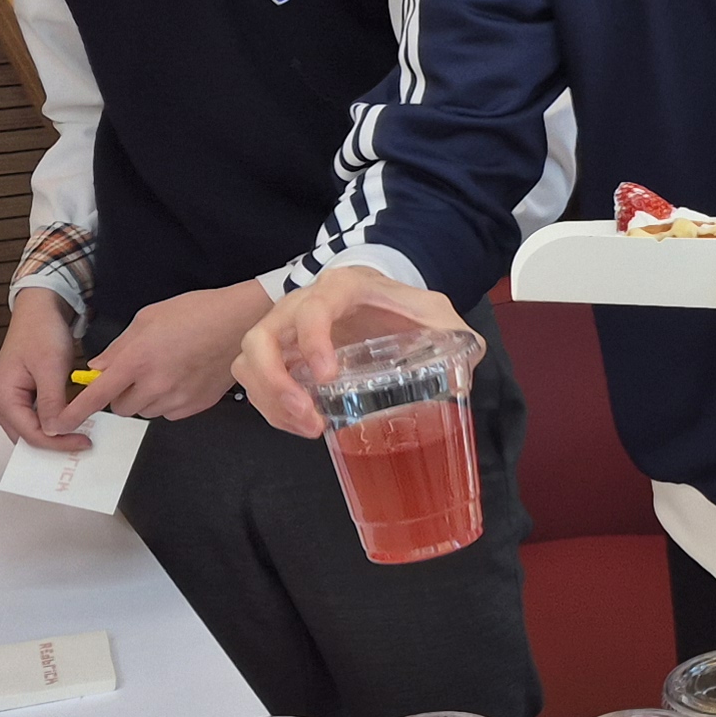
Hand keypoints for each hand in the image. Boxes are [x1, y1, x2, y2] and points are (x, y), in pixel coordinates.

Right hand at [0, 290, 87, 450]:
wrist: (40, 312)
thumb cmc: (40, 332)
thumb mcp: (50, 367)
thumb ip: (52, 402)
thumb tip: (54, 431)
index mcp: (1, 398)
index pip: (31, 435)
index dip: (59, 443)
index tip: (84, 442)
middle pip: (29, 438)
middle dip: (56, 443)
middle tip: (85, 444)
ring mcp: (8, 402)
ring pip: (33, 432)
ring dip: (56, 435)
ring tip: (82, 435)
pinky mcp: (21, 399)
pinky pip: (37, 420)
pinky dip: (54, 424)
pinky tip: (73, 423)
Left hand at [61, 282, 273, 431]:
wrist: (241, 321)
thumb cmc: (195, 312)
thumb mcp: (147, 318)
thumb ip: (118, 348)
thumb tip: (97, 370)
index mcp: (137, 360)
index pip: (96, 396)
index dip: (73, 413)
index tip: (57, 425)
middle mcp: (155, 384)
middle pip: (120, 409)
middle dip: (119, 397)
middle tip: (134, 375)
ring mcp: (177, 398)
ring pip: (145, 412)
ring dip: (143, 399)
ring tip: (162, 373)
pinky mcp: (196, 405)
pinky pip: (168, 413)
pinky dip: (166, 402)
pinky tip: (179, 380)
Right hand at [235, 266, 467, 437]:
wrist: (385, 300)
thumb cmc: (405, 307)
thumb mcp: (435, 313)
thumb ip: (454, 334)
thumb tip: (466, 365)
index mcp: (341, 288)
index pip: (313, 308)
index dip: (312, 340)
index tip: (328, 378)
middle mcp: (301, 305)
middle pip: (261, 338)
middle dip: (276, 383)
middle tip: (309, 418)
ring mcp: (285, 331)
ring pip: (250, 362)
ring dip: (269, 400)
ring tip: (308, 428)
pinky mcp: (281, 356)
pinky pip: (256, 381)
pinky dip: (272, 408)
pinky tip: (303, 426)